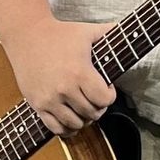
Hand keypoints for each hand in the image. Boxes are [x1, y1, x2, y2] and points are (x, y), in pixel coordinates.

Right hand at [7, 16, 117, 136]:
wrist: (27, 34)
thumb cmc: (60, 33)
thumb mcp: (88, 31)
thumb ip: (112, 33)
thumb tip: (133, 31)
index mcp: (79, 72)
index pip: (104, 100)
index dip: (110, 96)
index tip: (106, 88)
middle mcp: (64, 89)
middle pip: (92, 114)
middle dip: (98, 107)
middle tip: (96, 97)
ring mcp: (49, 99)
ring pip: (76, 124)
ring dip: (84, 119)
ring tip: (83, 106)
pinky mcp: (37, 104)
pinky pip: (56, 128)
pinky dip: (66, 128)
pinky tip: (70, 118)